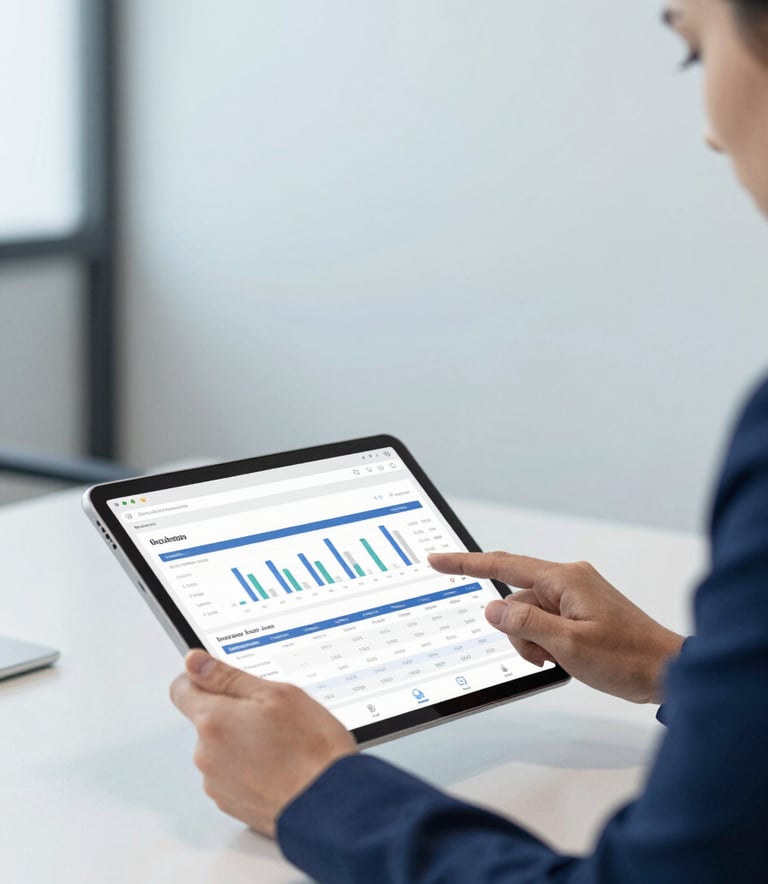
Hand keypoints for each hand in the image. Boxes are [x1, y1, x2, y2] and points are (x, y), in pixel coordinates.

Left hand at [170, 650, 356, 836]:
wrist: (330, 805)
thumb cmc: (310, 750)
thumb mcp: (277, 694)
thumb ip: (229, 677)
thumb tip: (195, 661)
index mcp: (213, 721)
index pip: (182, 689)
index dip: (203, 678)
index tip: (223, 678)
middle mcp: (207, 755)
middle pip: (207, 720)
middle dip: (234, 713)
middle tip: (273, 715)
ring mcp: (218, 784)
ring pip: (222, 748)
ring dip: (243, 742)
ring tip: (283, 744)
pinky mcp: (232, 805)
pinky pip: (233, 775)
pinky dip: (251, 768)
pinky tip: (281, 766)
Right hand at [429, 551, 683, 703]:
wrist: (667, 670)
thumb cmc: (628, 657)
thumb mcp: (568, 645)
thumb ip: (525, 624)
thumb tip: (492, 609)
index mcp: (564, 579)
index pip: (504, 565)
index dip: (466, 564)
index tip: (438, 560)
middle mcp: (568, 580)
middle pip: (516, 599)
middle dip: (517, 630)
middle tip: (541, 656)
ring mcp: (576, 595)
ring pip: (529, 614)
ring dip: (533, 640)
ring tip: (559, 660)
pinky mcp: (581, 610)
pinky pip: (545, 621)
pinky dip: (545, 641)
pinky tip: (564, 657)